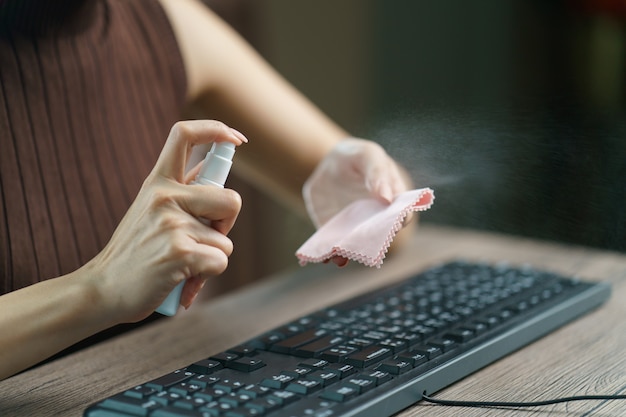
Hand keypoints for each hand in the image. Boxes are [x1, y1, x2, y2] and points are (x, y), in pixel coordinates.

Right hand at [84, 120, 246, 322]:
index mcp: (157, 183)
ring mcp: (172, 224)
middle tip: (204, 239)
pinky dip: (206, 276)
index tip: (236, 138)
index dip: (216, 128)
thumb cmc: (134, 252)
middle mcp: (164, 197)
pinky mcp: (180, 253)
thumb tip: (211, 164)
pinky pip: (220, 262)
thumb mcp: (149, 210)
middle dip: (227, 225)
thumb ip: (182, 189)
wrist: (102, 290)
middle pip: (232, 200)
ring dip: (211, 257)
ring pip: (225, 241)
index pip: (184, 134)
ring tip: (181, 264)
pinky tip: (182, 279)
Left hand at [303, 138, 411, 265]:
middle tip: (364, 242)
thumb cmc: (355, 158)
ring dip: (349, 254)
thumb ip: (378, 172)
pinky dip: (328, 254)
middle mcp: (376, 221)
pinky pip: (333, 247)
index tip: (396, 222)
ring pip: (355, 247)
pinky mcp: (335, 234)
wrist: (328, 166)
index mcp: (392, 201)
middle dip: (372, 244)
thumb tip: (388, 198)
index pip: (401, 215)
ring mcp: (355, 229)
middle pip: (378, 237)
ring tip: (340, 256)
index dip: (401, 220)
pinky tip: (323, 256)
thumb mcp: (367, 155)